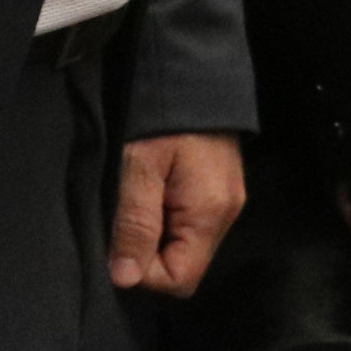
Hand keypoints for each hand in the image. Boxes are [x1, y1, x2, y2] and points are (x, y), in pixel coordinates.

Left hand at [108, 130, 244, 295]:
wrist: (192, 72)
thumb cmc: (163, 119)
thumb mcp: (138, 169)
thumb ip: (135, 225)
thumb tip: (126, 279)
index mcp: (210, 214)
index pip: (181, 279)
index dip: (145, 273)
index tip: (122, 243)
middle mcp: (228, 214)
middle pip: (186, 265)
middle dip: (150, 254)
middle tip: (127, 218)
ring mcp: (228, 200)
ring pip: (188, 246)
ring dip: (157, 236)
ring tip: (139, 200)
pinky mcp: (221, 188)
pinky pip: (192, 225)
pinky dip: (168, 221)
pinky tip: (154, 193)